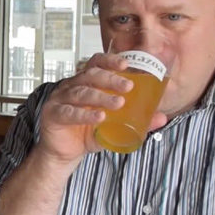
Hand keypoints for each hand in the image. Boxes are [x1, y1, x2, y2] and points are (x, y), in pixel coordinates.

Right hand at [36, 51, 167, 163]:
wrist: (65, 153)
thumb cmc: (87, 133)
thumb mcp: (114, 125)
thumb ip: (136, 120)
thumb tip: (162, 117)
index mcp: (85, 83)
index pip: (96, 63)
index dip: (109, 60)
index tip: (126, 64)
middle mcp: (71, 87)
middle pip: (90, 75)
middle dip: (110, 79)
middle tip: (128, 87)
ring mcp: (59, 99)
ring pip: (81, 92)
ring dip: (101, 97)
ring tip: (119, 103)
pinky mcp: (53, 114)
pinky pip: (69, 112)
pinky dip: (85, 114)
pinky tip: (99, 117)